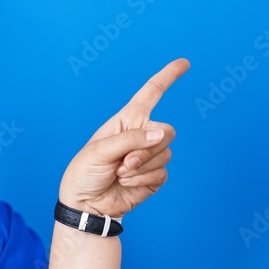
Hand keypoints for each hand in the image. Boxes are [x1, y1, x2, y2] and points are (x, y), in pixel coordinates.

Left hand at [58, 59, 189, 218]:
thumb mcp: (99, 151)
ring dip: (141, 167)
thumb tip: (161, 134)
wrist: (86, 205)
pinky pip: (162, 173)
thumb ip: (131, 140)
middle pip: (166, 131)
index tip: (184, 63)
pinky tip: (126, 183)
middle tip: (123, 162)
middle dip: (147, 149)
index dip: (167, 77)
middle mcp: (140, 135)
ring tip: (120, 173)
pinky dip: (143, 180)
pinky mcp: (154, 176)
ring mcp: (148, 156)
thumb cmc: (84, 173)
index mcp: (126, 121)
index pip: (150, 94)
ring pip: (165, 153)